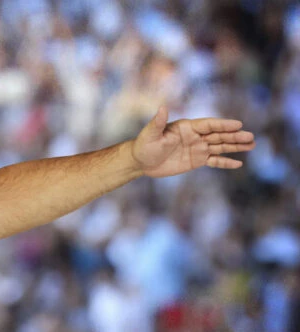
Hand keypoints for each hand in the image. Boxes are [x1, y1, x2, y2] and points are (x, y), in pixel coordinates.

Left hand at [131, 105, 255, 177]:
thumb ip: (158, 122)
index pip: (209, 125)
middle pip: (218, 135)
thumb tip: (162, 107)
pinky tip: (238, 163)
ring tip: (251, 145)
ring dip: (235, 146)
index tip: (238, 125)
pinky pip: (214, 161)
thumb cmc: (144, 145)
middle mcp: (195, 136)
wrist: (140, 162)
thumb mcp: (150, 134)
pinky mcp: (196, 160)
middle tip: (250, 137)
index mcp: (187, 127)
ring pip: (220, 147)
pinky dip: (225, 162)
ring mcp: (197, 148)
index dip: (223, 125)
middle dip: (234, 136)